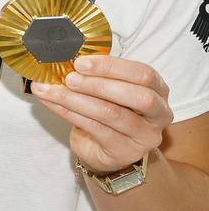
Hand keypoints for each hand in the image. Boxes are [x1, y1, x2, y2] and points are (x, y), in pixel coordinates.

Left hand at [35, 55, 171, 172]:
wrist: (102, 149)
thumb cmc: (107, 111)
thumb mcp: (108, 89)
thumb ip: (98, 74)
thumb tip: (66, 59)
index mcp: (158, 90)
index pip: (144, 74)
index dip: (112, 66)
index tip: (81, 62)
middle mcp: (159, 114)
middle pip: (137, 96)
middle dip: (99, 84)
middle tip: (70, 78)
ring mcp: (145, 136)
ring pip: (112, 114)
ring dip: (77, 99)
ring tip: (52, 90)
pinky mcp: (125, 151)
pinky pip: (95, 128)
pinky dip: (68, 112)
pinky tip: (51, 102)